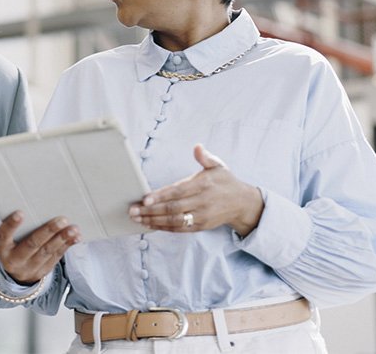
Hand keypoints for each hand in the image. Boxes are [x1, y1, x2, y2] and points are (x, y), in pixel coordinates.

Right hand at [0, 211, 79, 284]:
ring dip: (62, 239)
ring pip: (47, 252)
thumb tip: (36, 204)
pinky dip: (66, 246)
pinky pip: (56, 257)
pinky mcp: (43, 271)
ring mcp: (29, 267)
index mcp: (2, 248)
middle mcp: (14, 260)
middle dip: (48, 231)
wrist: (15, 272)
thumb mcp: (7, 238)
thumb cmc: (12, 245)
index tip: (20, 213)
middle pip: (32, 244)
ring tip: (73, 229)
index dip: (11, 225)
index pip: (4, 236)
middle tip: (61, 220)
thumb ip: (16, 225)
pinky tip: (75, 237)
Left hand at [128, 144, 263, 236]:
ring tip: (137, 218)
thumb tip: (197, 147)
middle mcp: (202, 202)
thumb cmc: (225, 182)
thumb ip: (205, 157)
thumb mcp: (218, 166)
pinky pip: (180, 229)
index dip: (161, 196)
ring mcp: (201, 216)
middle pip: (173, 208)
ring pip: (174, 221)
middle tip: (133, 210)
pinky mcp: (201, 226)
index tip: (145, 199)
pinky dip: (164, 228)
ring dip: (154, 221)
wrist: (243, 203)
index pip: (178, 191)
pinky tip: (150, 225)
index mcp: (203, 185)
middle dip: (151, 211)